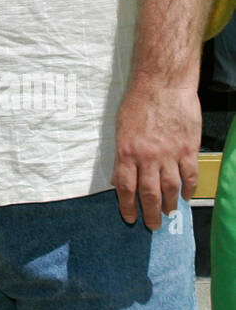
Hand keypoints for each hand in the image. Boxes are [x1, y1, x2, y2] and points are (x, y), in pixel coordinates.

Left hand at [112, 80, 200, 228]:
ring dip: (169, 204)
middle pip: (149, 194)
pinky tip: (186, 195)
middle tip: (152, 225)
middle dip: (150, 213)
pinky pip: (189, 175)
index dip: (127, 206)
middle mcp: (148, 157)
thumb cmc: (138, 101)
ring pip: (170, 189)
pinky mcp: (188, 149)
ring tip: (169, 213)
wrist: (163, 84)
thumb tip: (122, 176)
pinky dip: (188, 188)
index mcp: (127, 152)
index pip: (125, 188)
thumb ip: (123, 153)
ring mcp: (170, 154)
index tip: (130, 218)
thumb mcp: (121, 127)